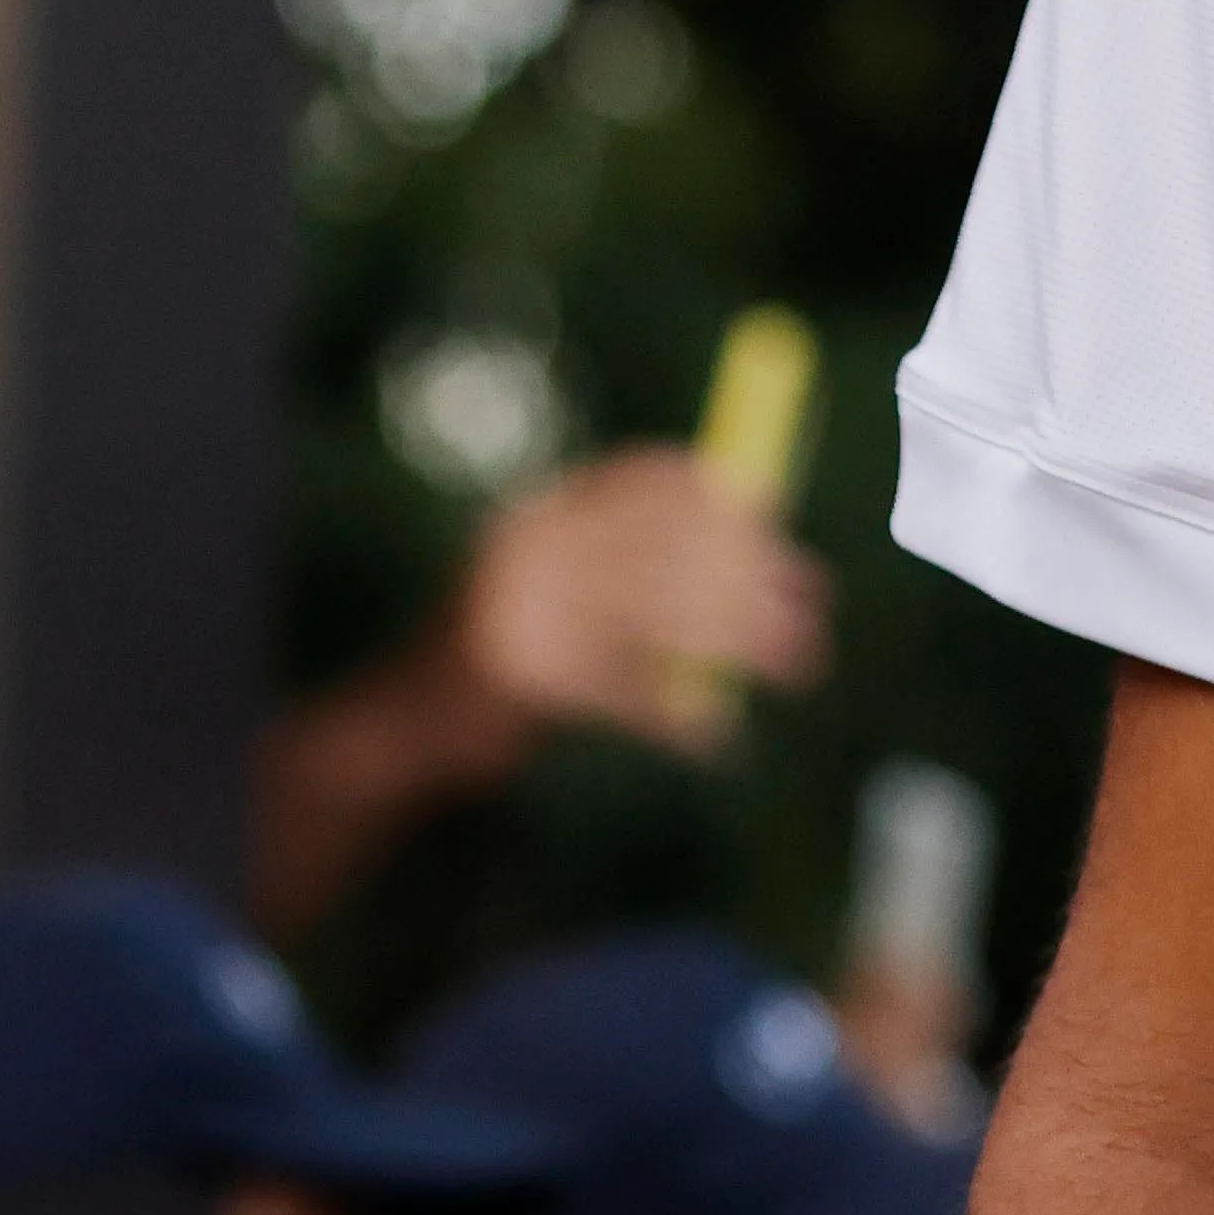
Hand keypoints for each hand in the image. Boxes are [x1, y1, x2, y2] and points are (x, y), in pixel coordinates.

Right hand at [455, 448, 827, 755]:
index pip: (646, 478)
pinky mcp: (522, 676)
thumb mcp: (559, 584)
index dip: (719, 500)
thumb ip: (634, 558)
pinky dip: (680, 718)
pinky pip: (629, 692)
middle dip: (754, 578)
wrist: (399, 726)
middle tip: (814, 610)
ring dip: (744, 642)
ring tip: (798, 665)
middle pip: (671, 544)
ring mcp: (522, 607)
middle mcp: (530, 544)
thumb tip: (759, 536)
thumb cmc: (508, 652)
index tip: (777, 527)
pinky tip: (718, 737)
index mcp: (542, 511)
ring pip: (665, 615)